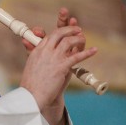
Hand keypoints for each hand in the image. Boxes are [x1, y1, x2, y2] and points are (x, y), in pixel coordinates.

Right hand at [19, 8, 96, 124]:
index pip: (50, 36)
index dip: (59, 33)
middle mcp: (45, 51)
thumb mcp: (31, 66)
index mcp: (37, 51)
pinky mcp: (61, 66)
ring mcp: (53, 58)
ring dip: (78, 39)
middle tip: (77, 29)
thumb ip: (34, 56)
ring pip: (68, 41)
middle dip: (69, 29)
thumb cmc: (31, 85)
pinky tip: (94, 50)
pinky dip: (87, 53)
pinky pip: (76, 56)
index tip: (66, 33)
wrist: (31, 96)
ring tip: (83, 39)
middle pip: (58, 33)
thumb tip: (34, 49)